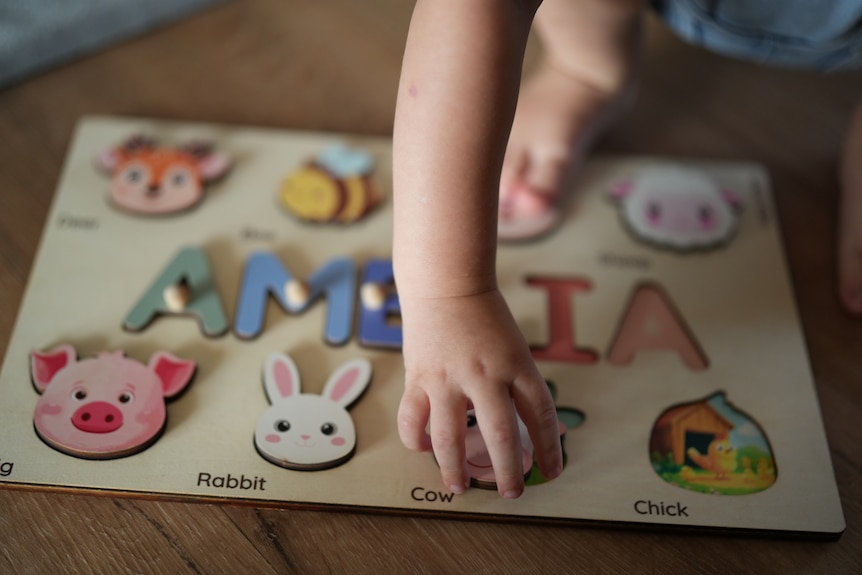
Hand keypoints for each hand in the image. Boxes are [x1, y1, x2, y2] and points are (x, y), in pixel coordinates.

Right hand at [397, 288, 562, 497]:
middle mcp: (485, 375)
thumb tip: (525, 429)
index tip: (553, 471)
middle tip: (513, 492)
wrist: (446, 283)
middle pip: (500, 436)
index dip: (550, 448)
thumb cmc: (485, 317)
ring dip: (454, 469)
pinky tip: (423, 449)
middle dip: (508, 471)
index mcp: (517, 365)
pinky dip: (416, 440)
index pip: (541, 415)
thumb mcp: (514, 347)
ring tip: (459, 487)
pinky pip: (413, 420)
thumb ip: (518, 385)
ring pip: (450, 438)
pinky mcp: (418, 377)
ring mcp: (448, 378)